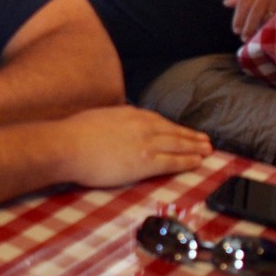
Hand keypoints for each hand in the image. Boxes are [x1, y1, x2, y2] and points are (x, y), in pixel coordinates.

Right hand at [53, 106, 210, 187]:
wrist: (68, 145)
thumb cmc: (75, 134)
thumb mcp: (98, 117)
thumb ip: (114, 121)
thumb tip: (116, 127)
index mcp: (130, 113)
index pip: (158, 120)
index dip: (173, 127)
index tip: (182, 130)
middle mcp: (142, 125)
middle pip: (173, 131)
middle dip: (191, 136)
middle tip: (205, 140)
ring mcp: (146, 143)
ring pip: (178, 144)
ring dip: (195, 147)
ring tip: (207, 150)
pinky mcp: (146, 162)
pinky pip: (173, 161)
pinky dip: (188, 161)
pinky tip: (198, 162)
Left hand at [222, 0, 275, 39]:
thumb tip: (226, 3)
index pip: (242, 3)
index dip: (238, 18)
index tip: (235, 29)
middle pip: (252, 12)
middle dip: (247, 26)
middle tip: (243, 37)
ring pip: (265, 14)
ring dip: (260, 27)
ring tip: (256, 36)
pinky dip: (273, 22)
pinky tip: (270, 29)